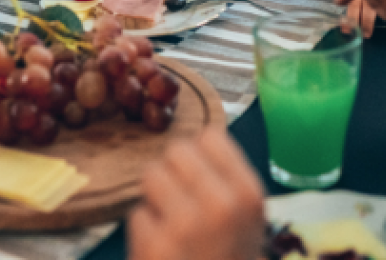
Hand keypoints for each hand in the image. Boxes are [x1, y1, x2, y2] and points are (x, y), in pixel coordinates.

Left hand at [128, 128, 266, 259]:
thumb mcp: (247, 221)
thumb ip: (226, 181)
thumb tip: (197, 141)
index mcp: (248, 194)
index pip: (210, 137)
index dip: (198, 155)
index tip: (198, 176)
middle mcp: (221, 204)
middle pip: (176, 151)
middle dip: (172, 173)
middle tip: (180, 203)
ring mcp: (186, 224)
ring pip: (150, 174)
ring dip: (155, 198)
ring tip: (171, 226)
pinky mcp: (156, 245)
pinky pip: (137, 213)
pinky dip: (144, 232)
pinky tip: (162, 252)